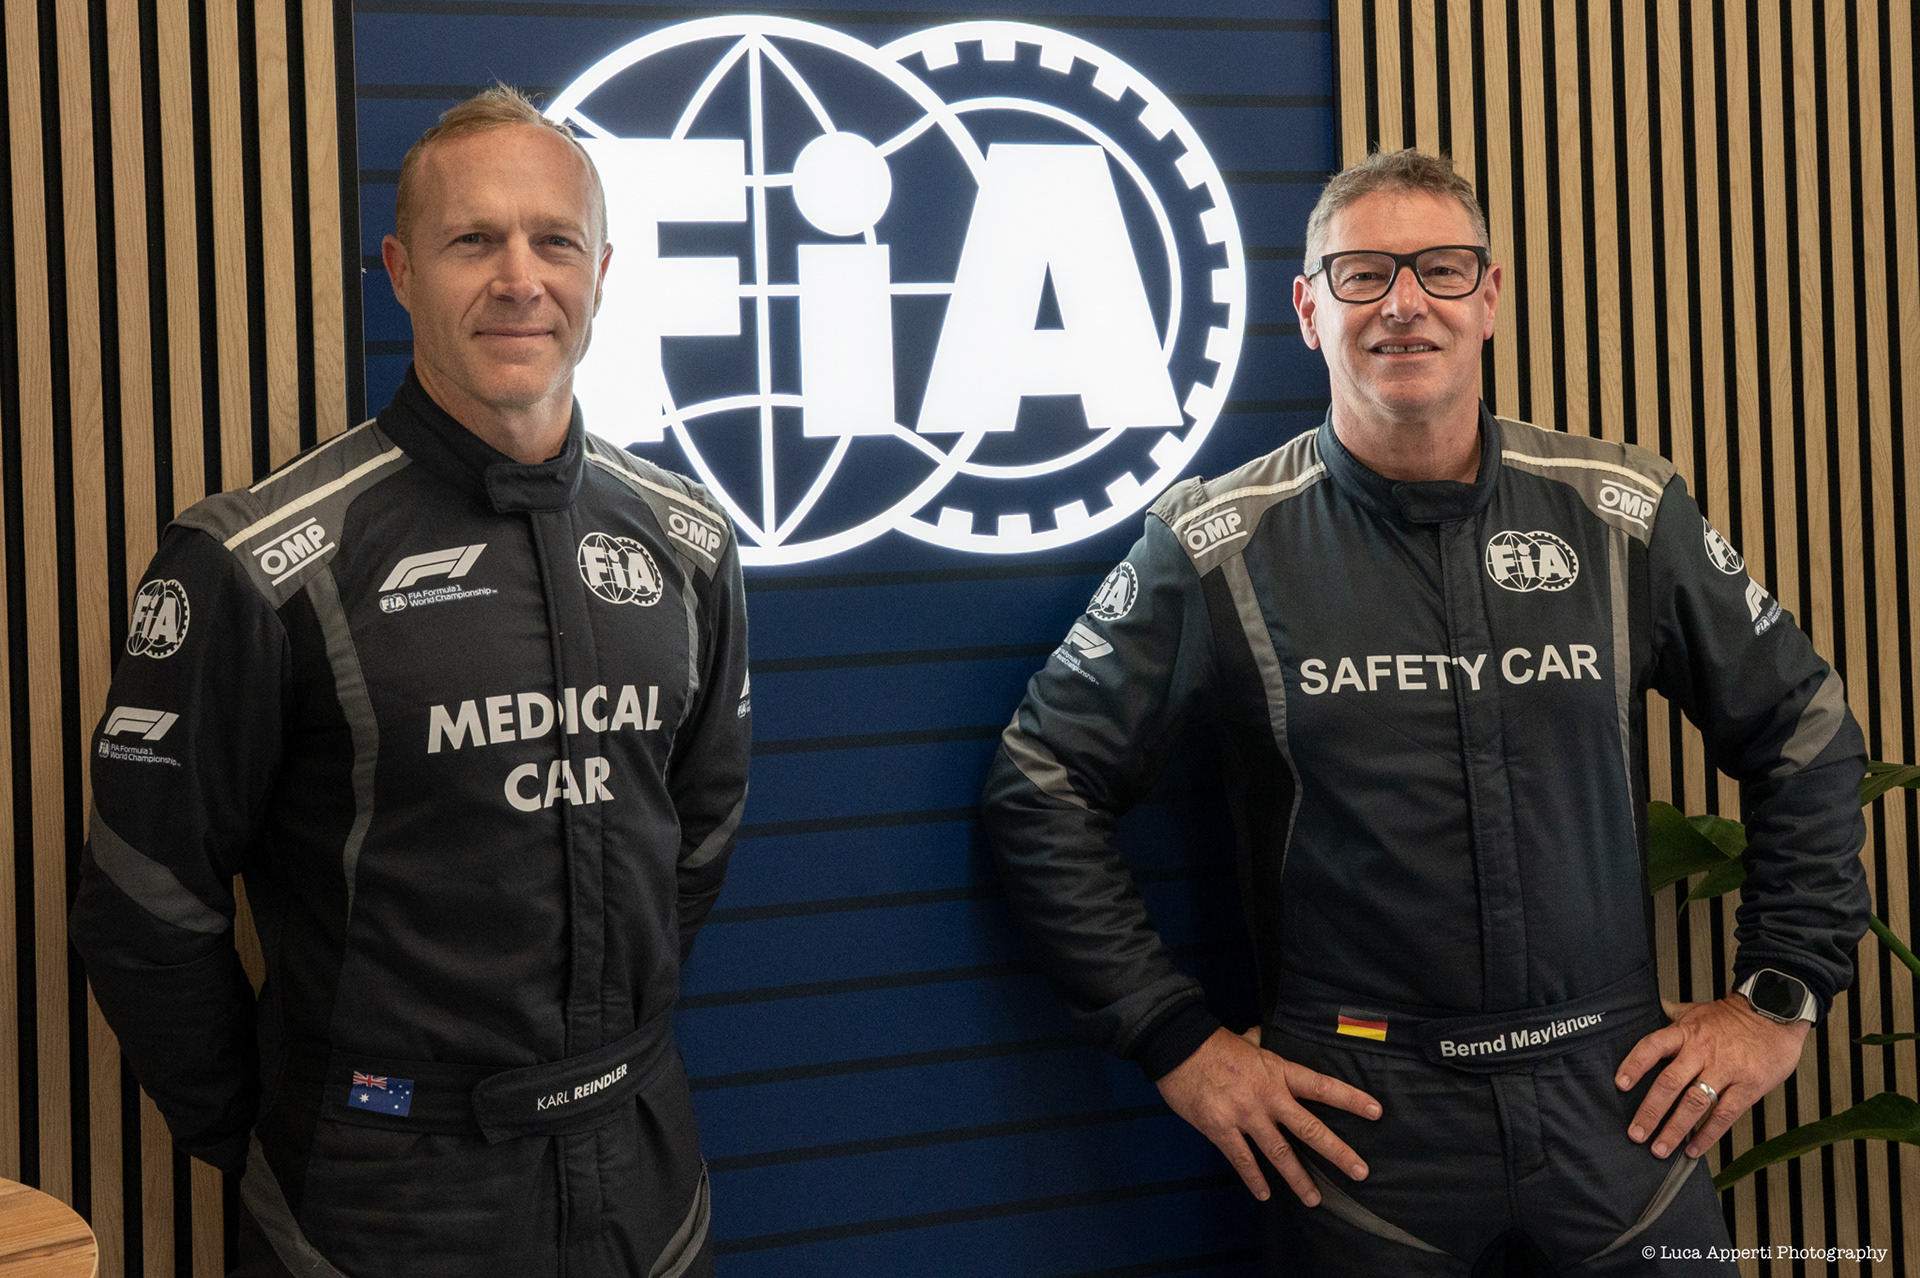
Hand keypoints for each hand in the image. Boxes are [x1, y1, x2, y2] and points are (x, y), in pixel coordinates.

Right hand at [1155, 1027, 1381, 1204]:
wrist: (1177, 1046)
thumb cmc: (1213, 1043)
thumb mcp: (1246, 1040)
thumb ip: (1260, 1043)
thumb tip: (1263, 1035)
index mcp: (1278, 1072)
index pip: (1322, 1087)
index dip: (1350, 1099)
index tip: (1375, 1112)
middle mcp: (1268, 1096)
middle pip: (1310, 1128)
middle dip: (1337, 1152)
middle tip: (1360, 1171)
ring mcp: (1245, 1115)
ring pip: (1279, 1152)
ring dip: (1298, 1178)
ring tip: (1314, 1200)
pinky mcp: (1220, 1129)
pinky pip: (1242, 1159)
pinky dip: (1254, 1178)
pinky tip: (1264, 1194)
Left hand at [1615, 995, 1811, 1159]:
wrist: (1776, 1014)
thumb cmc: (1733, 1016)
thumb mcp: (1697, 1010)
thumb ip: (1672, 1015)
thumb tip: (1651, 1007)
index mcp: (1685, 1033)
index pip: (1652, 1047)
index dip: (1635, 1065)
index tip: (1620, 1084)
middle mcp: (1701, 1052)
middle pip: (1670, 1082)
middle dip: (1650, 1111)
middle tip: (1636, 1133)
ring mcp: (1725, 1070)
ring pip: (1695, 1103)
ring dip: (1675, 1129)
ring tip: (1660, 1149)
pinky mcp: (1748, 1087)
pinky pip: (1724, 1115)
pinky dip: (1708, 1135)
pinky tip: (1694, 1149)